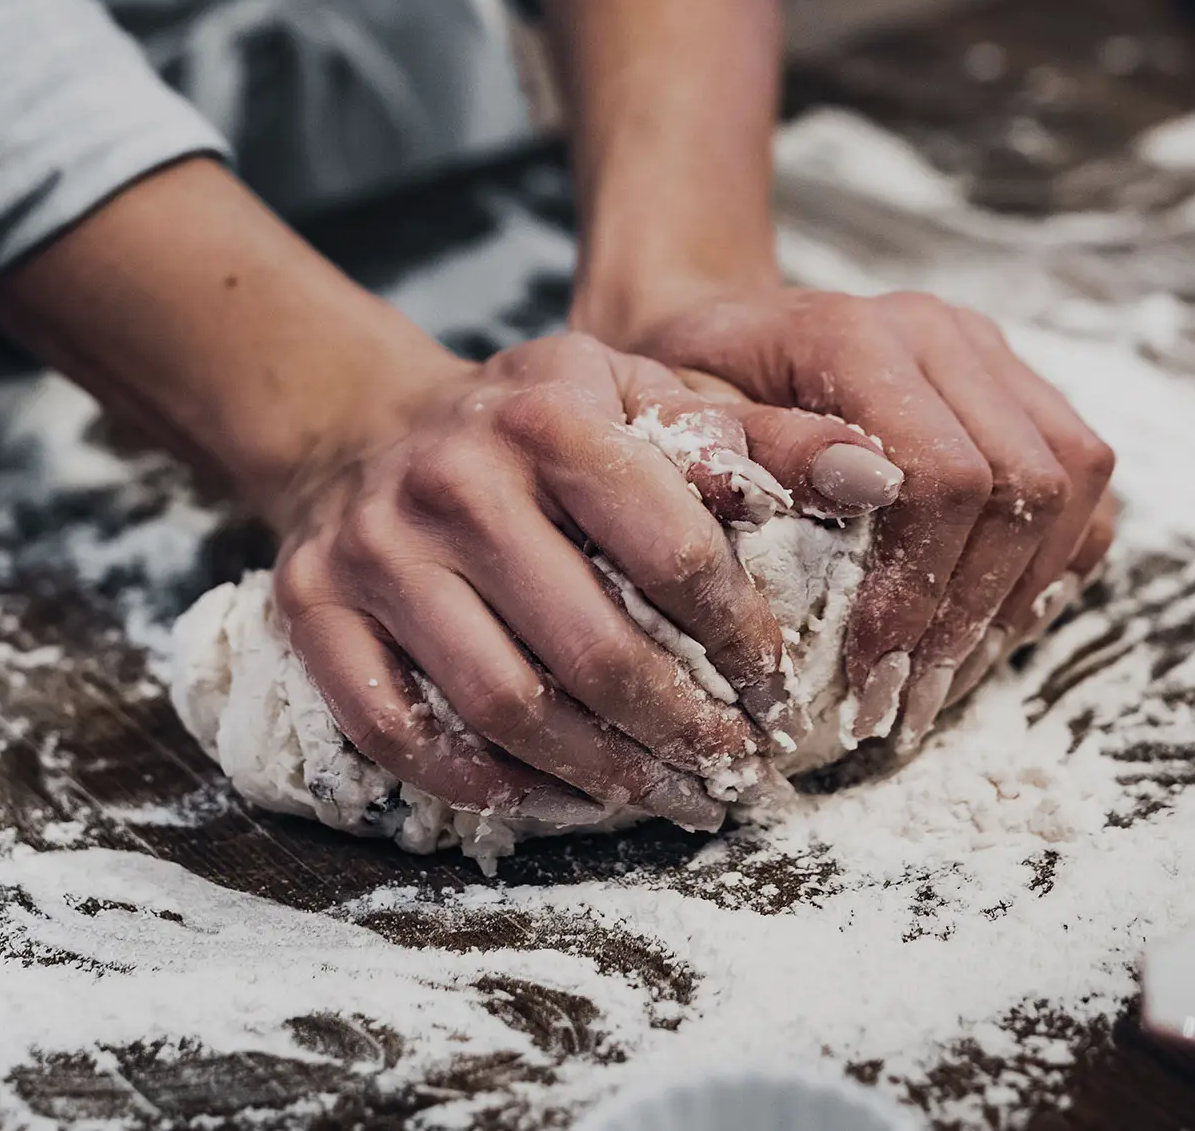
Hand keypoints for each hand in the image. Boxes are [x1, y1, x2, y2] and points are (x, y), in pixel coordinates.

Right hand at [267, 333, 823, 827]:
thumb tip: (879, 479)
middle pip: (591, 648)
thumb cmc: (531, 426)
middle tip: (733, 773)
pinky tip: (548, 797)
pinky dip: (481, 783)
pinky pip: (398, 731)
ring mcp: (375, 550)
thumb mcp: (638, 396)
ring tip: (662, 797)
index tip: (781, 692)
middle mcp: (453, 479)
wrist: (365, 426)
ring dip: (596, 774)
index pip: (673, 550)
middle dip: (681, 731)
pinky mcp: (314, 609)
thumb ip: (755, 437)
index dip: (742, 640)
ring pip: (501, 703)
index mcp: (549, 415)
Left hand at [604, 289, 1115, 748]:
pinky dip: (1050, 567)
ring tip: (944, 681)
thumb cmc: (684, 394)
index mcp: (855, 334)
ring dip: (1018, 600)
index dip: (918, 590)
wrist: (715, 339)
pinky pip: (1083, 484)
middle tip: (907, 703)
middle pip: (1022, 484)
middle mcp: (942, 332)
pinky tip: (984, 630)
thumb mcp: (680, 425)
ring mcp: (992, 355)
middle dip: (969, 615)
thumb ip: (759, 453)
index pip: (941, 473)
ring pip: (1072, 483)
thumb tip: (861, 489)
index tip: (869, 675)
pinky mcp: (1020, 387)